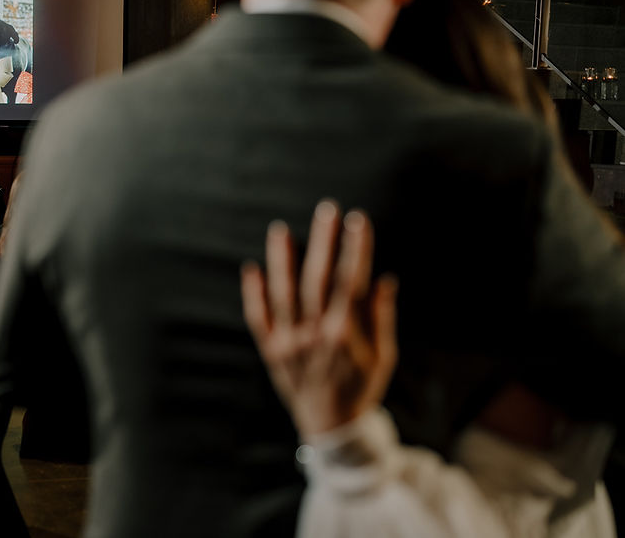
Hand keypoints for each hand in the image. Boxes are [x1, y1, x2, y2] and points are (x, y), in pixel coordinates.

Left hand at [240, 201, 397, 436]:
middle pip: (317, 279)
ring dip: (281, 260)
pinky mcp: (270, 350)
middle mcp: (314, 335)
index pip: (351, 281)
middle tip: (327, 210)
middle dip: (323, 242)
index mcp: (346, 334)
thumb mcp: (383, 355)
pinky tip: (251, 269)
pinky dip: (253, 294)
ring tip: (280, 231)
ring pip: (282, 293)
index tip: (358, 221)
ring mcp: (289, 342)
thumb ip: (381, 317)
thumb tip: (384, 278)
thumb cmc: (361, 386)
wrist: (330, 425)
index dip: (355, 249)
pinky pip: (258, 318)